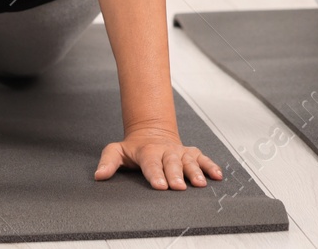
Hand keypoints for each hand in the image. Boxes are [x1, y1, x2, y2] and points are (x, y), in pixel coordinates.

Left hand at [94, 128, 224, 189]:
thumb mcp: (117, 150)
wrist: (151, 131)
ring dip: (195, 171)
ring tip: (200, 183)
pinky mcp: (191, 153)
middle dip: (175, 174)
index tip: (160, 185)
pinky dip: (211, 166)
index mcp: (148, 151)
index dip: (155, 174)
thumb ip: (108, 161)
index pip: (151, 164)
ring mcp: (179, 151)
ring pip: (189, 160)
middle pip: (172, 163)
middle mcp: (166, 151)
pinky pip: (202, 158)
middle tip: (178, 187)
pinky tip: (217, 175)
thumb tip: (99, 175)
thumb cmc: (134, 147)